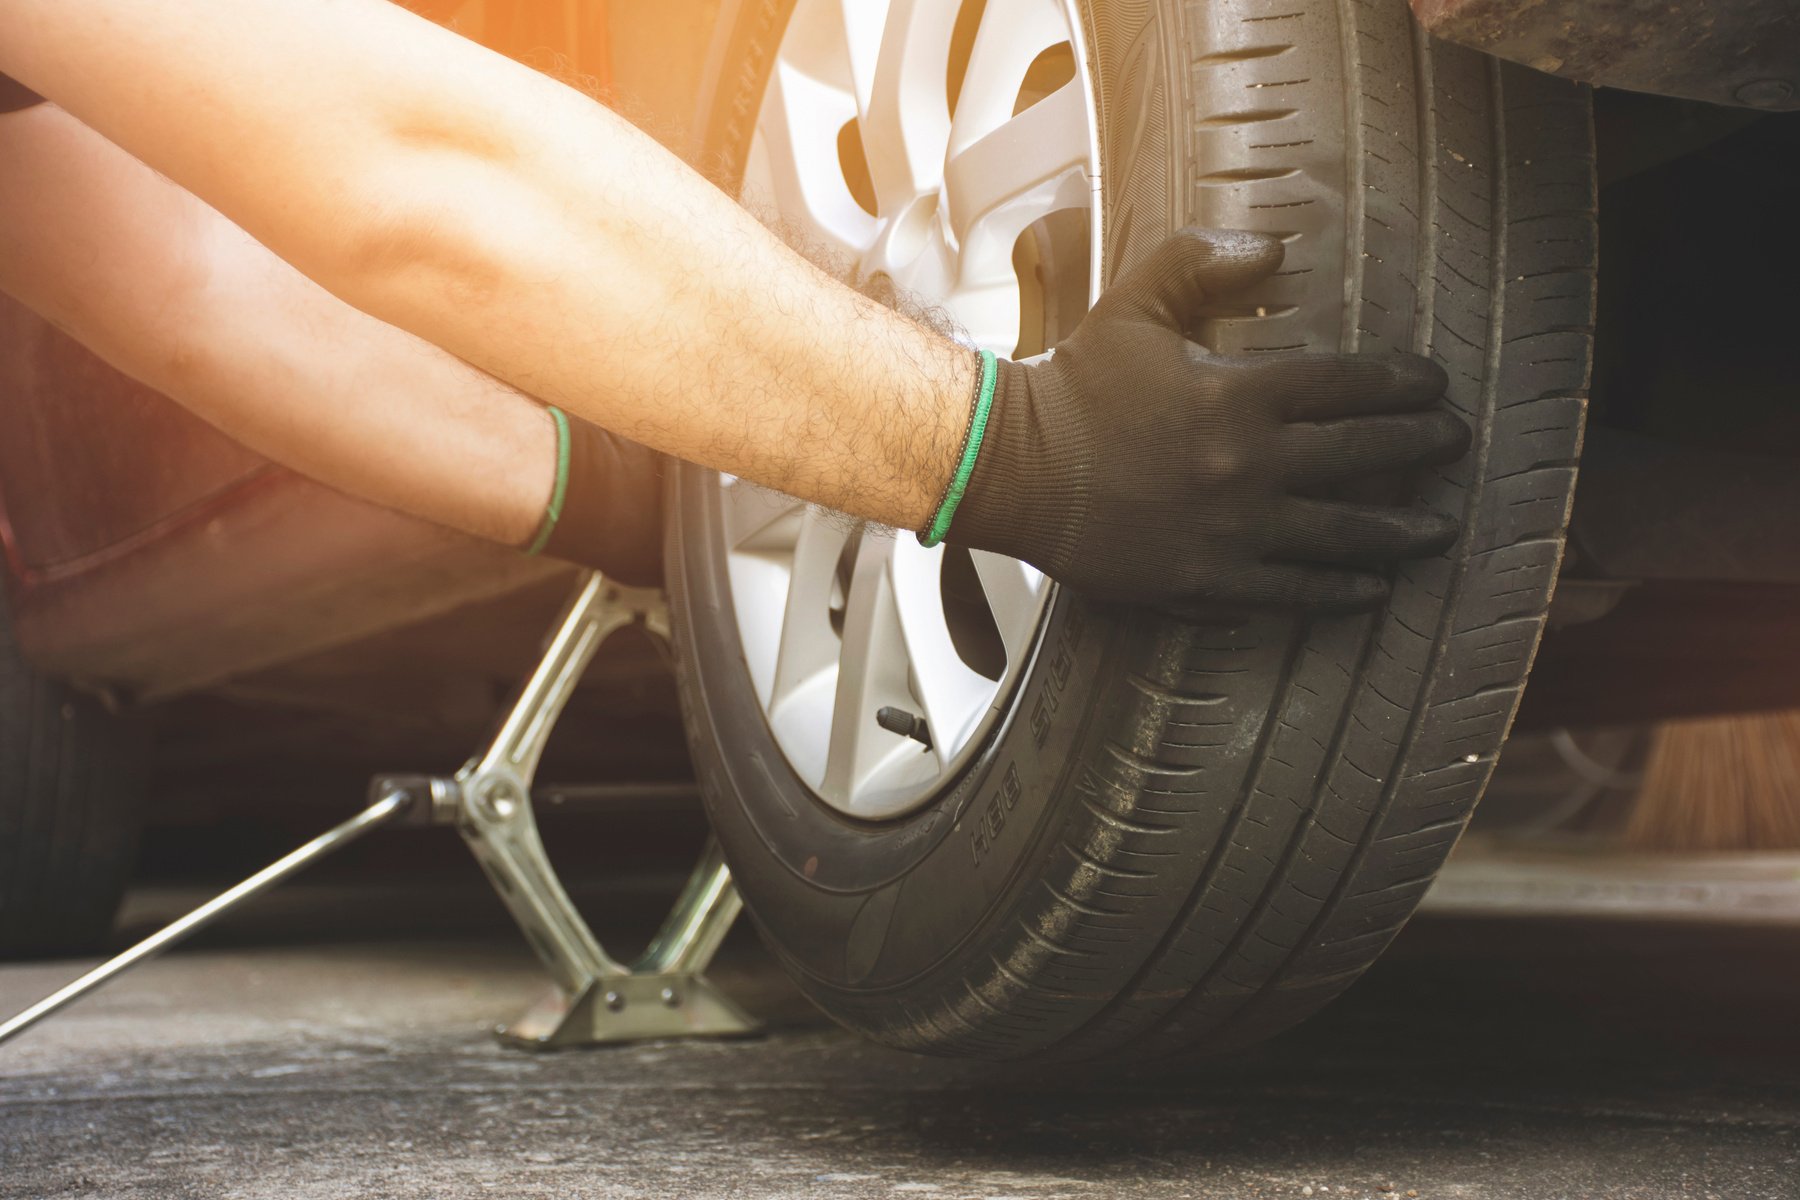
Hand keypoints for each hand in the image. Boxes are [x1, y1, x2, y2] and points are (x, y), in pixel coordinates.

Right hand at [942, 228, 1469, 610]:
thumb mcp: (1135, 304)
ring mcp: (1232, 530)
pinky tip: (1370, 591)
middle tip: (1455, 443)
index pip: (1349, 384)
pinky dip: (1338, 593)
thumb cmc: (1071, 388)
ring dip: (1401, 530)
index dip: (1403, 383)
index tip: (1434, 385)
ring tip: (1439, 529)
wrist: (1013, 469)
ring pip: (1343, 533)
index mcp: (1240, 394)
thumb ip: (1200, 262)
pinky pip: (1291, 592)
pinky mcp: (1206, 581)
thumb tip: (1269, 247)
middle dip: (1422, 447)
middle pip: (1362, 456)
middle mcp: (1249, 465)